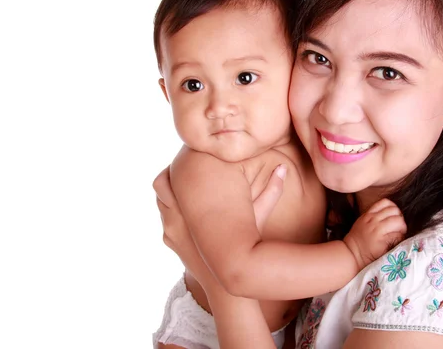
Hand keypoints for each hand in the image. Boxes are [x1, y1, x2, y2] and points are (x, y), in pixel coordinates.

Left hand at [153, 163, 285, 288]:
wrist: (225, 282)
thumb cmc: (244, 247)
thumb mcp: (259, 216)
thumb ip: (271, 191)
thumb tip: (283, 168)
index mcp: (190, 205)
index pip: (168, 175)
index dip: (175, 166)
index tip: (186, 160)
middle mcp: (175, 216)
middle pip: (159, 184)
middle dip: (168, 175)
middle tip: (180, 169)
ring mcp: (170, 229)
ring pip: (160, 202)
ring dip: (169, 193)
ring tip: (184, 187)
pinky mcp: (170, 241)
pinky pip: (165, 219)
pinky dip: (172, 211)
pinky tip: (188, 210)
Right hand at [343, 198, 406, 268]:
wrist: (352, 253)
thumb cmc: (358, 239)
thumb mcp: (362, 222)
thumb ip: (373, 216)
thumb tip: (390, 213)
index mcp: (368, 215)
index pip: (385, 202)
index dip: (393, 208)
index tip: (394, 216)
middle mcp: (373, 220)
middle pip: (395, 211)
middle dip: (400, 218)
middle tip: (398, 227)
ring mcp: (378, 230)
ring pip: (398, 221)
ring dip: (402, 228)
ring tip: (399, 234)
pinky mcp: (382, 241)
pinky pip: (398, 235)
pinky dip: (400, 238)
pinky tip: (396, 242)